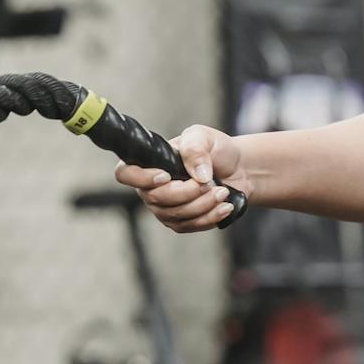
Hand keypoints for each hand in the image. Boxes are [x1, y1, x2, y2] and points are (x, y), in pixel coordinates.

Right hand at [112, 124, 248, 232]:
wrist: (237, 168)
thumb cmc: (215, 149)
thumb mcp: (204, 137)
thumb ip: (195, 149)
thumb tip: (197, 174)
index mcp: (150, 162)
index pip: (125, 173)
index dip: (141, 179)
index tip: (166, 176)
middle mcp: (151, 187)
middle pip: (155, 199)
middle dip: (186, 193)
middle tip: (208, 182)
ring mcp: (165, 207)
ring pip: (174, 216)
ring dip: (203, 205)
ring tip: (222, 191)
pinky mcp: (181, 221)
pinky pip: (189, 226)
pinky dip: (210, 217)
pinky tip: (224, 206)